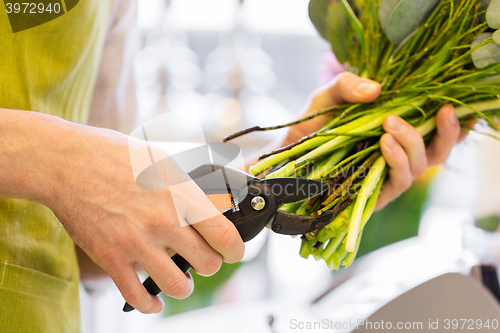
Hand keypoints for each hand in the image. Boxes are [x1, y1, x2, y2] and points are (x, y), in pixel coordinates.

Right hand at [42, 121, 244, 313]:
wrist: (68, 163)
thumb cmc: (117, 156)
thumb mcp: (166, 161)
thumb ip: (192, 187)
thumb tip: (219, 200)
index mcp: (181, 196)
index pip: (225, 236)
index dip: (235, 249)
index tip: (233, 250)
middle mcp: (163, 222)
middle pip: (208, 264)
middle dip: (210, 263)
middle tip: (204, 257)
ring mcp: (136, 243)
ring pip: (178, 286)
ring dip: (184, 285)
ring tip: (181, 277)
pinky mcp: (111, 258)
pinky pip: (137, 296)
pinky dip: (150, 304)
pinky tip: (155, 299)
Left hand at [283, 72, 469, 210]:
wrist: (283, 155)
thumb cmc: (309, 127)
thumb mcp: (327, 98)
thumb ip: (348, 86)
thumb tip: (377, 89)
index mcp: (394, 134)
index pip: (433, 133)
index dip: (452, 125)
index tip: (454, 106)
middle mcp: (394, 157)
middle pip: (436, 152)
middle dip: (442, 134)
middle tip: (435, 111)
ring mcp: (383, 177)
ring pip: (419, 168)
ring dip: (411, 144)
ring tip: (390, 125)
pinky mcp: (371, 195)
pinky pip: (396, 183)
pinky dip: (395, 162)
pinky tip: (384, 144)